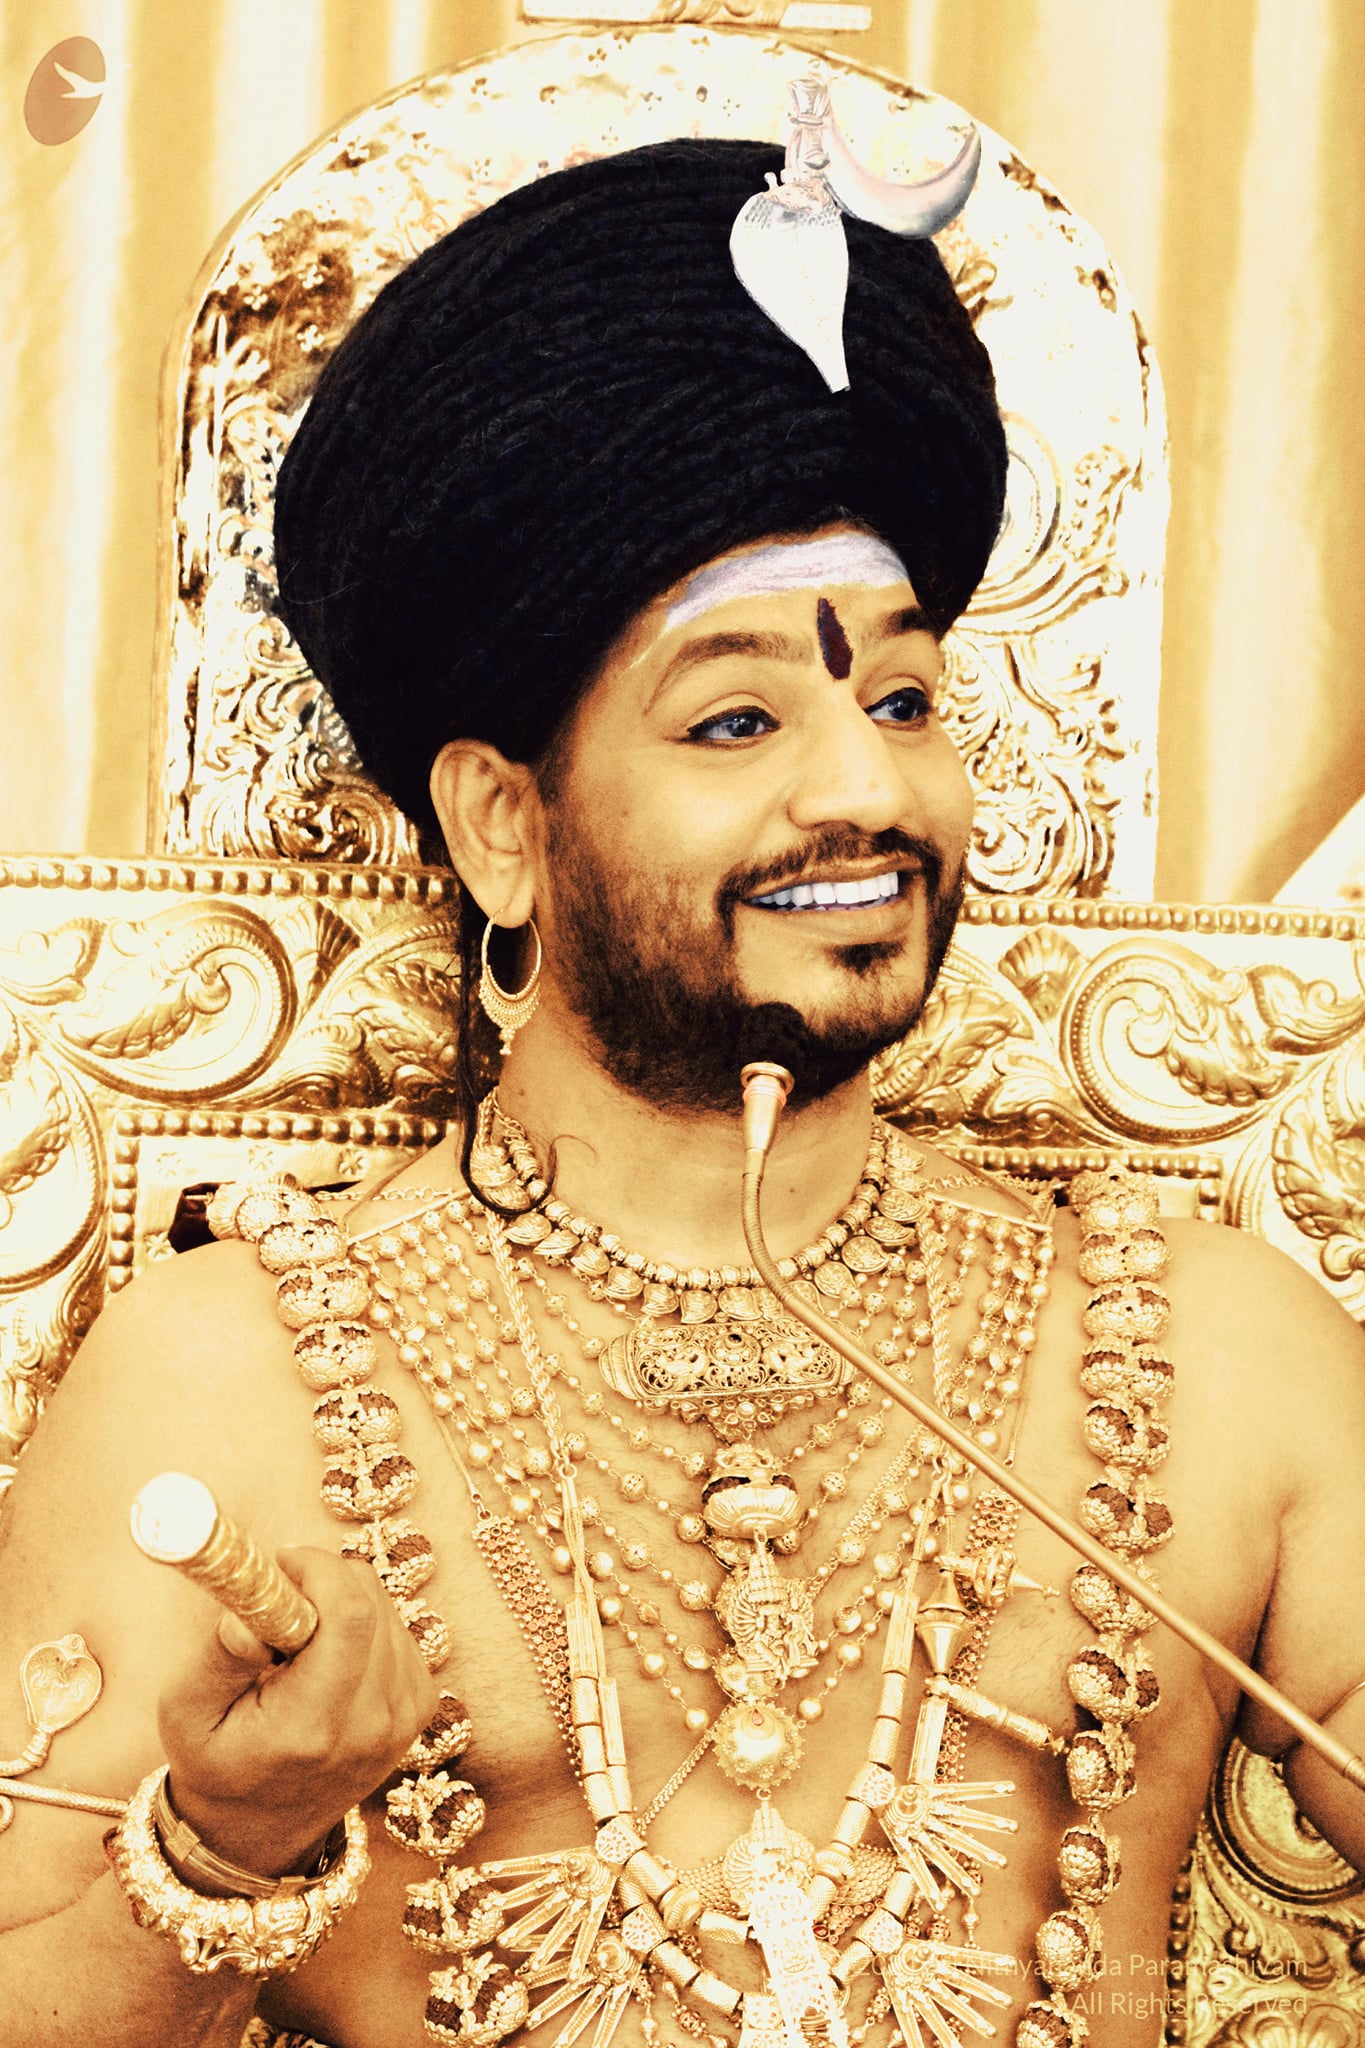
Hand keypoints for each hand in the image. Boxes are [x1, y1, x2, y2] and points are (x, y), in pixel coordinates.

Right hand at [157, 1547, 438, 1877]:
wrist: (260, 1830)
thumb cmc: (216, 1764)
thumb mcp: (186, 1714)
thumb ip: (217, 1658)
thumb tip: (250, 1614)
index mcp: (313, 1726)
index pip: (349, 1615)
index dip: (317, 1569)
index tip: (279, 1564)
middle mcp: (372, 1723)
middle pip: (372, 1602)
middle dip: (324, 1576)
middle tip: (280, 1594)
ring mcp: (403, 1717)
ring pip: (387, 1609)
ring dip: (342, 1599)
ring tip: (296, 1635)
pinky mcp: (419, 1707)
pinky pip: (398, 1629)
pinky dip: (363, 1622)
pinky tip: (326, 1653)